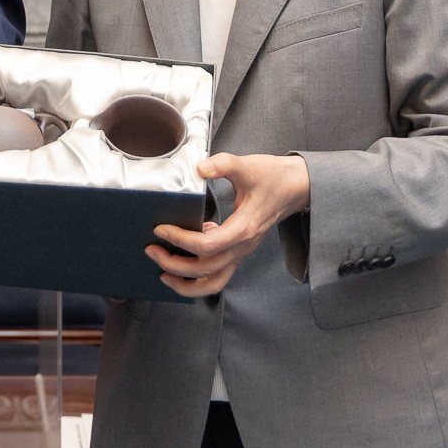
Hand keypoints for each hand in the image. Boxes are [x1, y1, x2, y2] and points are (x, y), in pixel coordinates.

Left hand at [146, 153, 309, 296]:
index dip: (180, 240)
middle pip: (206, 270)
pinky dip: (198, 276)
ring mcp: (242, 251)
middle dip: (175, 265)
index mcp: (243, 228)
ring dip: (187, 283)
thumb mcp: (248, 165)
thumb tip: (199, 168)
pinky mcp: (239, 250)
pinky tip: (183, 259)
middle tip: (151, 251)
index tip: (160, 228)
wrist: (296, 187)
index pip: (206, 245)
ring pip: (214, 282)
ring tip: (163, 272)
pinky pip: (218, 274)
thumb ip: (223, 165)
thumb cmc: (273, 177)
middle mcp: (242, 246)